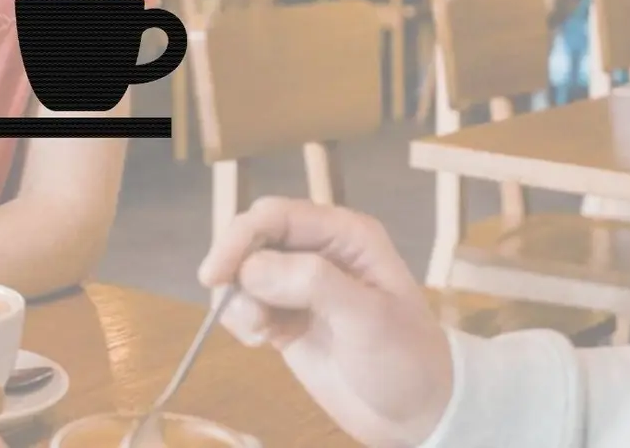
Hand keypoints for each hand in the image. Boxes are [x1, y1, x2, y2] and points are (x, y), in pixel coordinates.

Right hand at [198, 197, 453, 447]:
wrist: (414, 413)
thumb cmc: (405, 358)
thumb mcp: (368, 317)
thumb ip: (313, 283)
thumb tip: (251, 268)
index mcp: (345, 234)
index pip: (277, 216)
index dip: (240, 237)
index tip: (216, 275)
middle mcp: (319, 251)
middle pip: (252, 238)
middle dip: (235, 270)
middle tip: (243, 314)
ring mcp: (299, 285)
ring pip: (242, 273)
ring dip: (239, 302)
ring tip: (261, 334)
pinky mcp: (285, 318)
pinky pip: (244, 304)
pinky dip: (241, 321)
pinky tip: (263, 342)